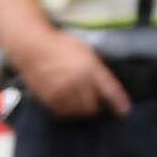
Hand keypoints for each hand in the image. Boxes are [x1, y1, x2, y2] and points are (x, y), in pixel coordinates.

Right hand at [7, 30, 131, 120]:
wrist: (32, 47)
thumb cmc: (60, 45)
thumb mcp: (85, 50)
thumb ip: (95, 66)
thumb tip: (103, 81)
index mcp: (90, 68)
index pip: (109, 90)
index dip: (118, 103)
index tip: (124, 111)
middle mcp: (77, 82)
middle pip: (93, 106)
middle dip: (97, 107)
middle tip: (97, 104)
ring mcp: (62, 92)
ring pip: (78, 111)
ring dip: (83, 110)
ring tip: (83, 104)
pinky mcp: (49, 98)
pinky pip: (63, 112)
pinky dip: (68, 111)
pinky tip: (69, 104)